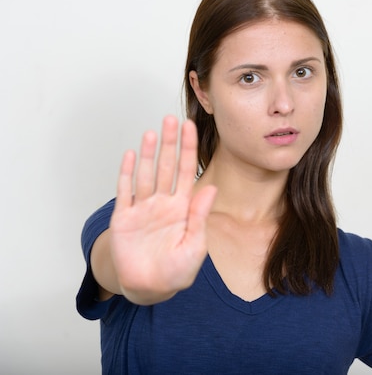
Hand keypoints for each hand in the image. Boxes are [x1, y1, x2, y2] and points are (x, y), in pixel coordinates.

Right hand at [109, 115, 216, 304]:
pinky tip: (131, 155)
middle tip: (171, 119)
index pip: (186, 171)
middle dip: (169, 143)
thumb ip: (200, 216)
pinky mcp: (124, 219)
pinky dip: (127, 174)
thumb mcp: (195, 245)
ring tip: (153, 132)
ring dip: (148, 154)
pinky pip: (125, 192)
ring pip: (146, 174)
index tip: (191, 127)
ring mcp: (142, 209)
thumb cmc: (176, 271)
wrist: (150, 288)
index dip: (188, 149)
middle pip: (165, 166)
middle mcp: (162, 203)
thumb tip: (211, 188)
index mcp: (182, 208)